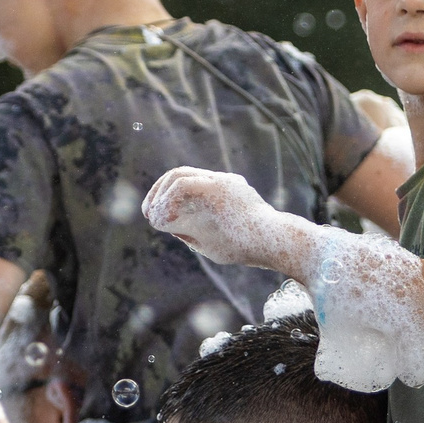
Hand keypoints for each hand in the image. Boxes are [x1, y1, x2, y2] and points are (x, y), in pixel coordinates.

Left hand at [143, 168, 293, 269]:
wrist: (274, 241)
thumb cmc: (248, 247)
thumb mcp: (216, 239)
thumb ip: (194, 230)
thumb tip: (168, 225)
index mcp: (224, 190)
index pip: (188, 183)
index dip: (168, 196)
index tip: (157, 214)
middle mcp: (222, 181)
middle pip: (180, 174)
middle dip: (159, 192)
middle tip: (149, 213)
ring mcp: (221, 181)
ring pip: (179, 176)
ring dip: (161, 196)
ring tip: (153, 216)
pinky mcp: (217, 185)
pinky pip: (181, 184)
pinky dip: (167, 200)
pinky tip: (162, 216)